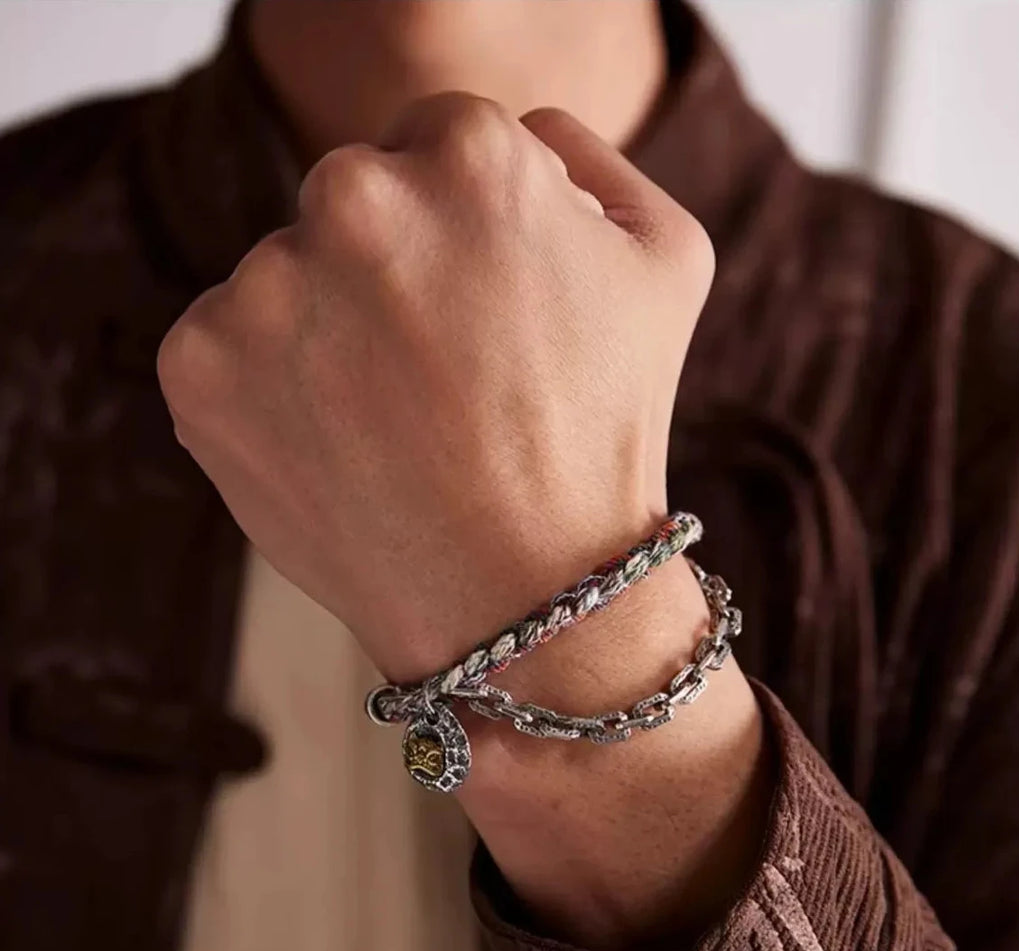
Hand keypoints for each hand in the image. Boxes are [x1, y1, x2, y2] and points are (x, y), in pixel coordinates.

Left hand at [157, 94, 714, 684]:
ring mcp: (267, 286)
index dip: (463, 229)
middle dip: (389, 267)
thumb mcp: (667, 263)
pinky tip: (338, 447)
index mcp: (470, 157)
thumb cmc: (602, 435)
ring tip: (394, 426)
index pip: (434, 139)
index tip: (482, 309)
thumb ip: (588, 158)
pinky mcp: (200, 364)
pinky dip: (266, 389)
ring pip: (287, 275)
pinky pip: (225, 343)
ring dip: (325, 331)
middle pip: (352, 199)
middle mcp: (355, 200)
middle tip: (439, 375)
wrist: (522, 595)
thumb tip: (517, 135)